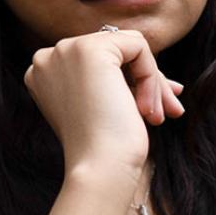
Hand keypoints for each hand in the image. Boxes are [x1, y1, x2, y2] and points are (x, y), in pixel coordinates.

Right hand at [24, 28, 184, 180]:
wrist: (99, 168)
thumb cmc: (103, 149)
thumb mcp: (104, 108)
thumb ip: (117, 83)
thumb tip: (162, 79)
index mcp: (44, 73)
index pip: (98, 60)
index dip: (130, 80)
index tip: (154, 106)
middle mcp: (47, 56)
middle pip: (115, 50)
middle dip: (147, 80)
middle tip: (170, 110)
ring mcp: (66, 50)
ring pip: (129, 46)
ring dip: (152, 82)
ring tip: (159, 115)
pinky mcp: (90, 49)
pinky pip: (138, 46)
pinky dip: (151, 77)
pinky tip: (147, 109)